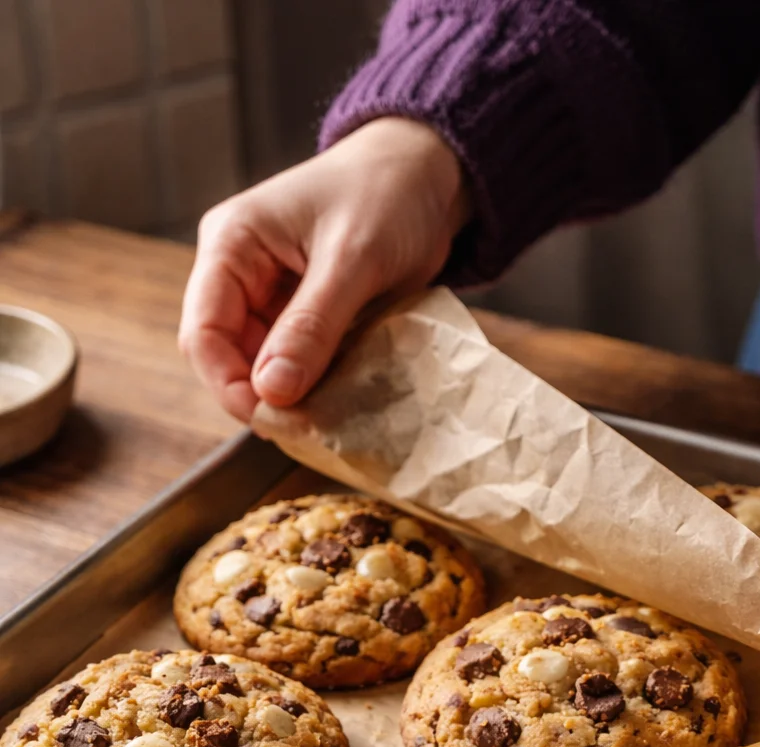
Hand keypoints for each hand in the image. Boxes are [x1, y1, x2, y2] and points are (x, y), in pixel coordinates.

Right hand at [179, 118, 469, 421]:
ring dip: (291, 396)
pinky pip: (295, 364)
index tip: (273, 419)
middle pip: (226, 358)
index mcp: (231, 245)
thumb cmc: (386, 194)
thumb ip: (311, 325)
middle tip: (309, 427)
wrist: (426, 174)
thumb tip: (272, 392)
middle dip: (262, 396)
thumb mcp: (352, 259)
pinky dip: (315, 385)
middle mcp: (238, 274)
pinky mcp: (300, 316)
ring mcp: (268, 297)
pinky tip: (340, 398)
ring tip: (330, 415)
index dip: (229, 384)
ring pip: (261, 368)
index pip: (202, 333)